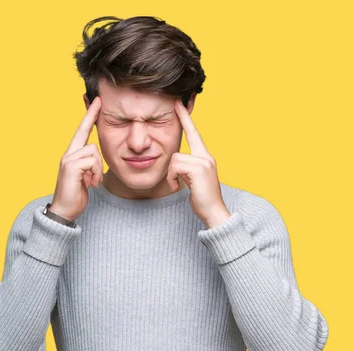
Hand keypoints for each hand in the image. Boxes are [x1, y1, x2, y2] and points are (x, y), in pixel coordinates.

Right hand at [49, 96, 103, 221]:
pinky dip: (95, 173)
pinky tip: (91, 184)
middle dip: (92, 123)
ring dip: (98, 168)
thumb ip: (89, 165)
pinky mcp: (70, 167)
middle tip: (98, 105)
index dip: (89, 115)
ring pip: (93, 150)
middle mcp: (68, 154)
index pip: (81, 130)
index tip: (97, 101)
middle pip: (86, 134)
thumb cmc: (76, 195)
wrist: (65, 211)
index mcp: (72, 155)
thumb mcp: (86, 177)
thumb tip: (95, 160)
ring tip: (94, 181)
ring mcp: (68, 159)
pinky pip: (91, 162)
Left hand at [168, 98, 230, 228]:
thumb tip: (175, 164)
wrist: (214, 212)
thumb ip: (187, 167)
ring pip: (174, 160)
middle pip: (177, 151)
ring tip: (179, 186)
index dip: (185, 118)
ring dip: (171, 176)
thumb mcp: (193, 179)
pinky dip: (172, 178)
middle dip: (171, 171)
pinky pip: (175, 167)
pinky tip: (178, 187)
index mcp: (205, 157)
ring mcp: (204, 162)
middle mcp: (206, 156)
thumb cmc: (201, 198)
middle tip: (175, 178)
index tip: (177, 103)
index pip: (193, 133)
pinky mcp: (198, 169)